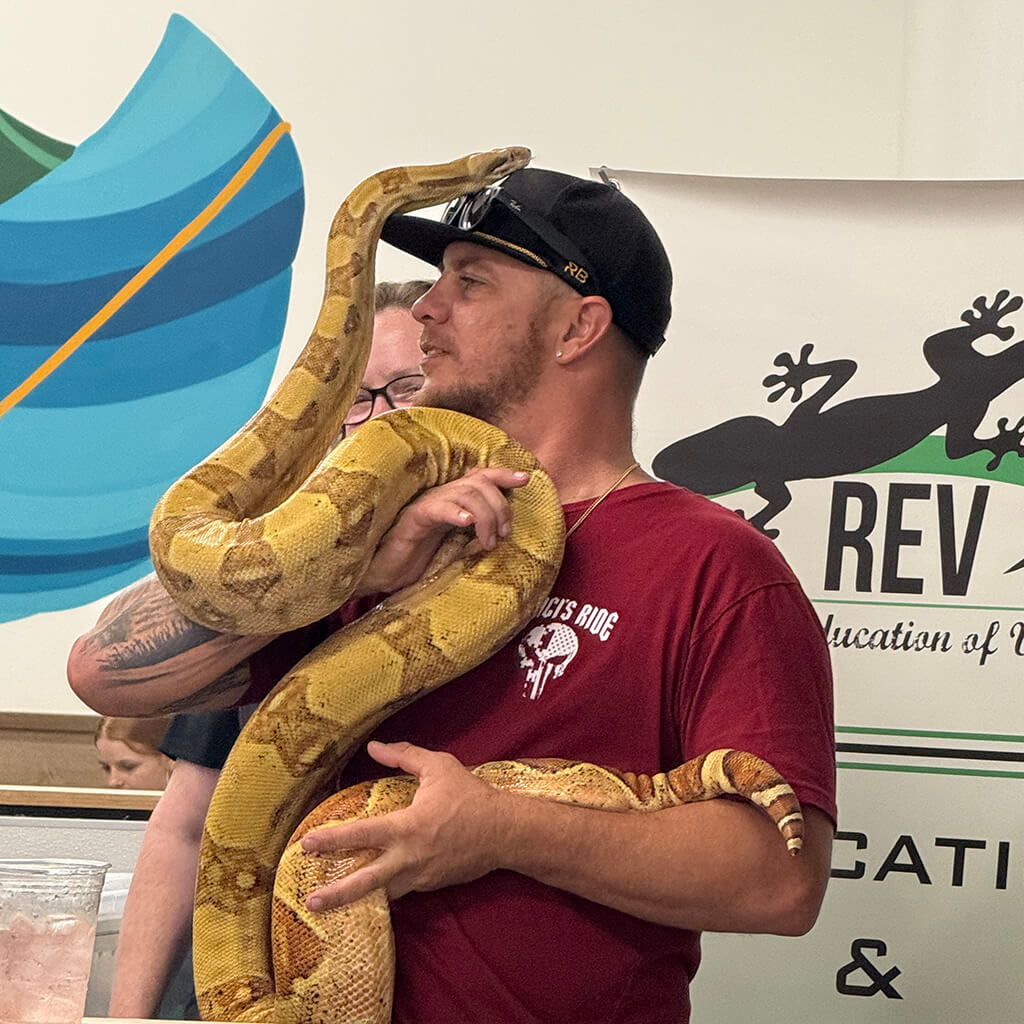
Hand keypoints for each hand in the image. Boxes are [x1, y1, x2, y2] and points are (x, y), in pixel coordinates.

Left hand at [301, 741, 509, 911]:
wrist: (506, 832)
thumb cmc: (471, 796)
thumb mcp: (438, 767)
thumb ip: (404, 755)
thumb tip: (373, 747)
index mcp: (407, 827)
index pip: (361, 835)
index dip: (331, 839)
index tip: (306, 844)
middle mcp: (410, 858)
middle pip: (366, 882)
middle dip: (336, 895)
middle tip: (310, 901)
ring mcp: (421, 877)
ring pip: (383, 892)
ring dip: (358, 897)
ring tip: (333, 901)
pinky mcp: (431, 885)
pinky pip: (402, 889)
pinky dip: (386, 888)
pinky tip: (375, 887)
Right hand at [355, 467, 530, 595]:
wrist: (382, 575)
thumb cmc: (418, 563)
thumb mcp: (455, 548)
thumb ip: (475, 537)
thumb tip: (504, 538)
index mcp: (452, 501)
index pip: (481, 477)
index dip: (503, 474)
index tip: (525, 478)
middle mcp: (440, 497)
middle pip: (478, 483)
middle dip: (500, 507)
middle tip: (503, 534)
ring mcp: (426, 506)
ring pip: (463, 493)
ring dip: (485, 516)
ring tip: (488, 542)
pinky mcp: (411, 521)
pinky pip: (435, 508)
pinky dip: (454, 512)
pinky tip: (466, 521)